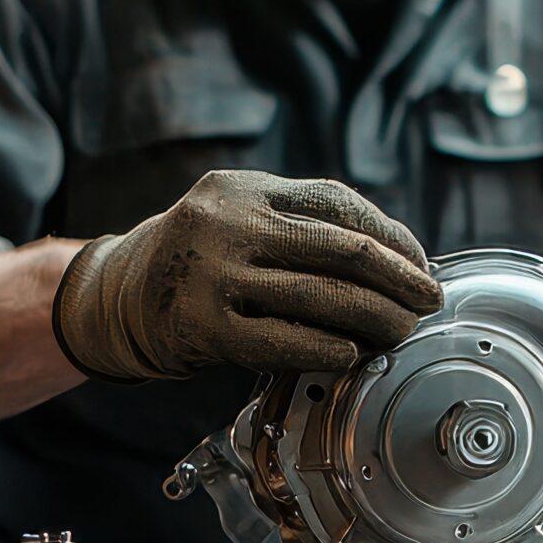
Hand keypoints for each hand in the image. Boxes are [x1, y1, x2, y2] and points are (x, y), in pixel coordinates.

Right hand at [53, 170, 441, 381]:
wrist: (114, 298)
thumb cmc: (201, 262)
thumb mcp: (239, 218)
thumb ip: (300, 225)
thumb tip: (396, 258)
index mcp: (245, 188)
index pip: (338, 203)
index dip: (391, 235)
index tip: (421, 264)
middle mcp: (229, 222)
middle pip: (340, 248)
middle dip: (398, 279)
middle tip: (428, 302)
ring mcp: (213, 273)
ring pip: (321, 296)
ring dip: (376, 319)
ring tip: (401, 332)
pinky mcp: (201, 326)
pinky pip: (283, 340)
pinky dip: (327, 349)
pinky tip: (353, 354)